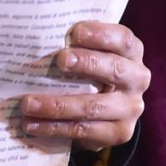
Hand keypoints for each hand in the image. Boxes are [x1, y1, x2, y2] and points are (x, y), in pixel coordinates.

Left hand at [17, 21, 148, 151]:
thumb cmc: (90, 72)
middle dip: (86, 63)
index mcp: (132, 52)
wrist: (105, 113)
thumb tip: (38, 37)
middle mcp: (137, 79)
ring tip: (28, 103)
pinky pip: (83, 130)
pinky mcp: (119, 133)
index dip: (101, 34)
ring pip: (93, 106)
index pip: (123, 39)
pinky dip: (55, 128)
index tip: (75, 32)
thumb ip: (76, 45)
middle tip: (59, 60)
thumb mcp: (91, 54)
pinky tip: (32, 124)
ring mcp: (131, 108)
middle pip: (114, 69)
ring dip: (57, 105)